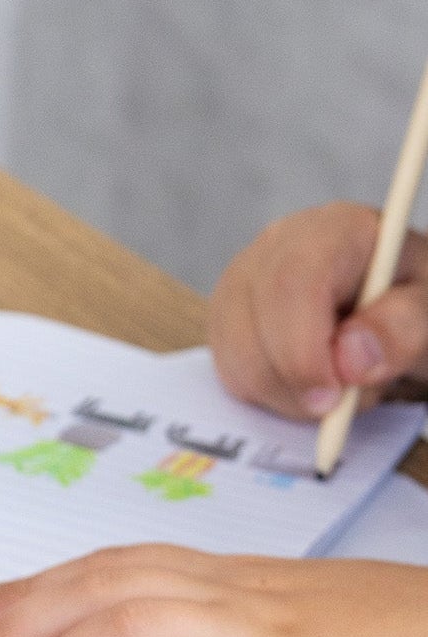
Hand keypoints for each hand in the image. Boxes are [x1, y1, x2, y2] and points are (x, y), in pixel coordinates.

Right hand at [209, 201, 427, 420]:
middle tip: (340, 405)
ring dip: (284, 392)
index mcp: (333, 231)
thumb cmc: (414, 303)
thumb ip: (404, 327)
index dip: (301, 346)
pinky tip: (308, 380)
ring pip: (234, 350)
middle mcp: (275, 246)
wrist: (397, 307)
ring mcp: (242, 279)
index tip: (332, 394)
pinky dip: (269, 392)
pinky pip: (229, 367)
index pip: (291, 282)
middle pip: (253, 318)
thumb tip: (350, 358)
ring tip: (337, 384)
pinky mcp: (227, 315)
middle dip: (294, 379)